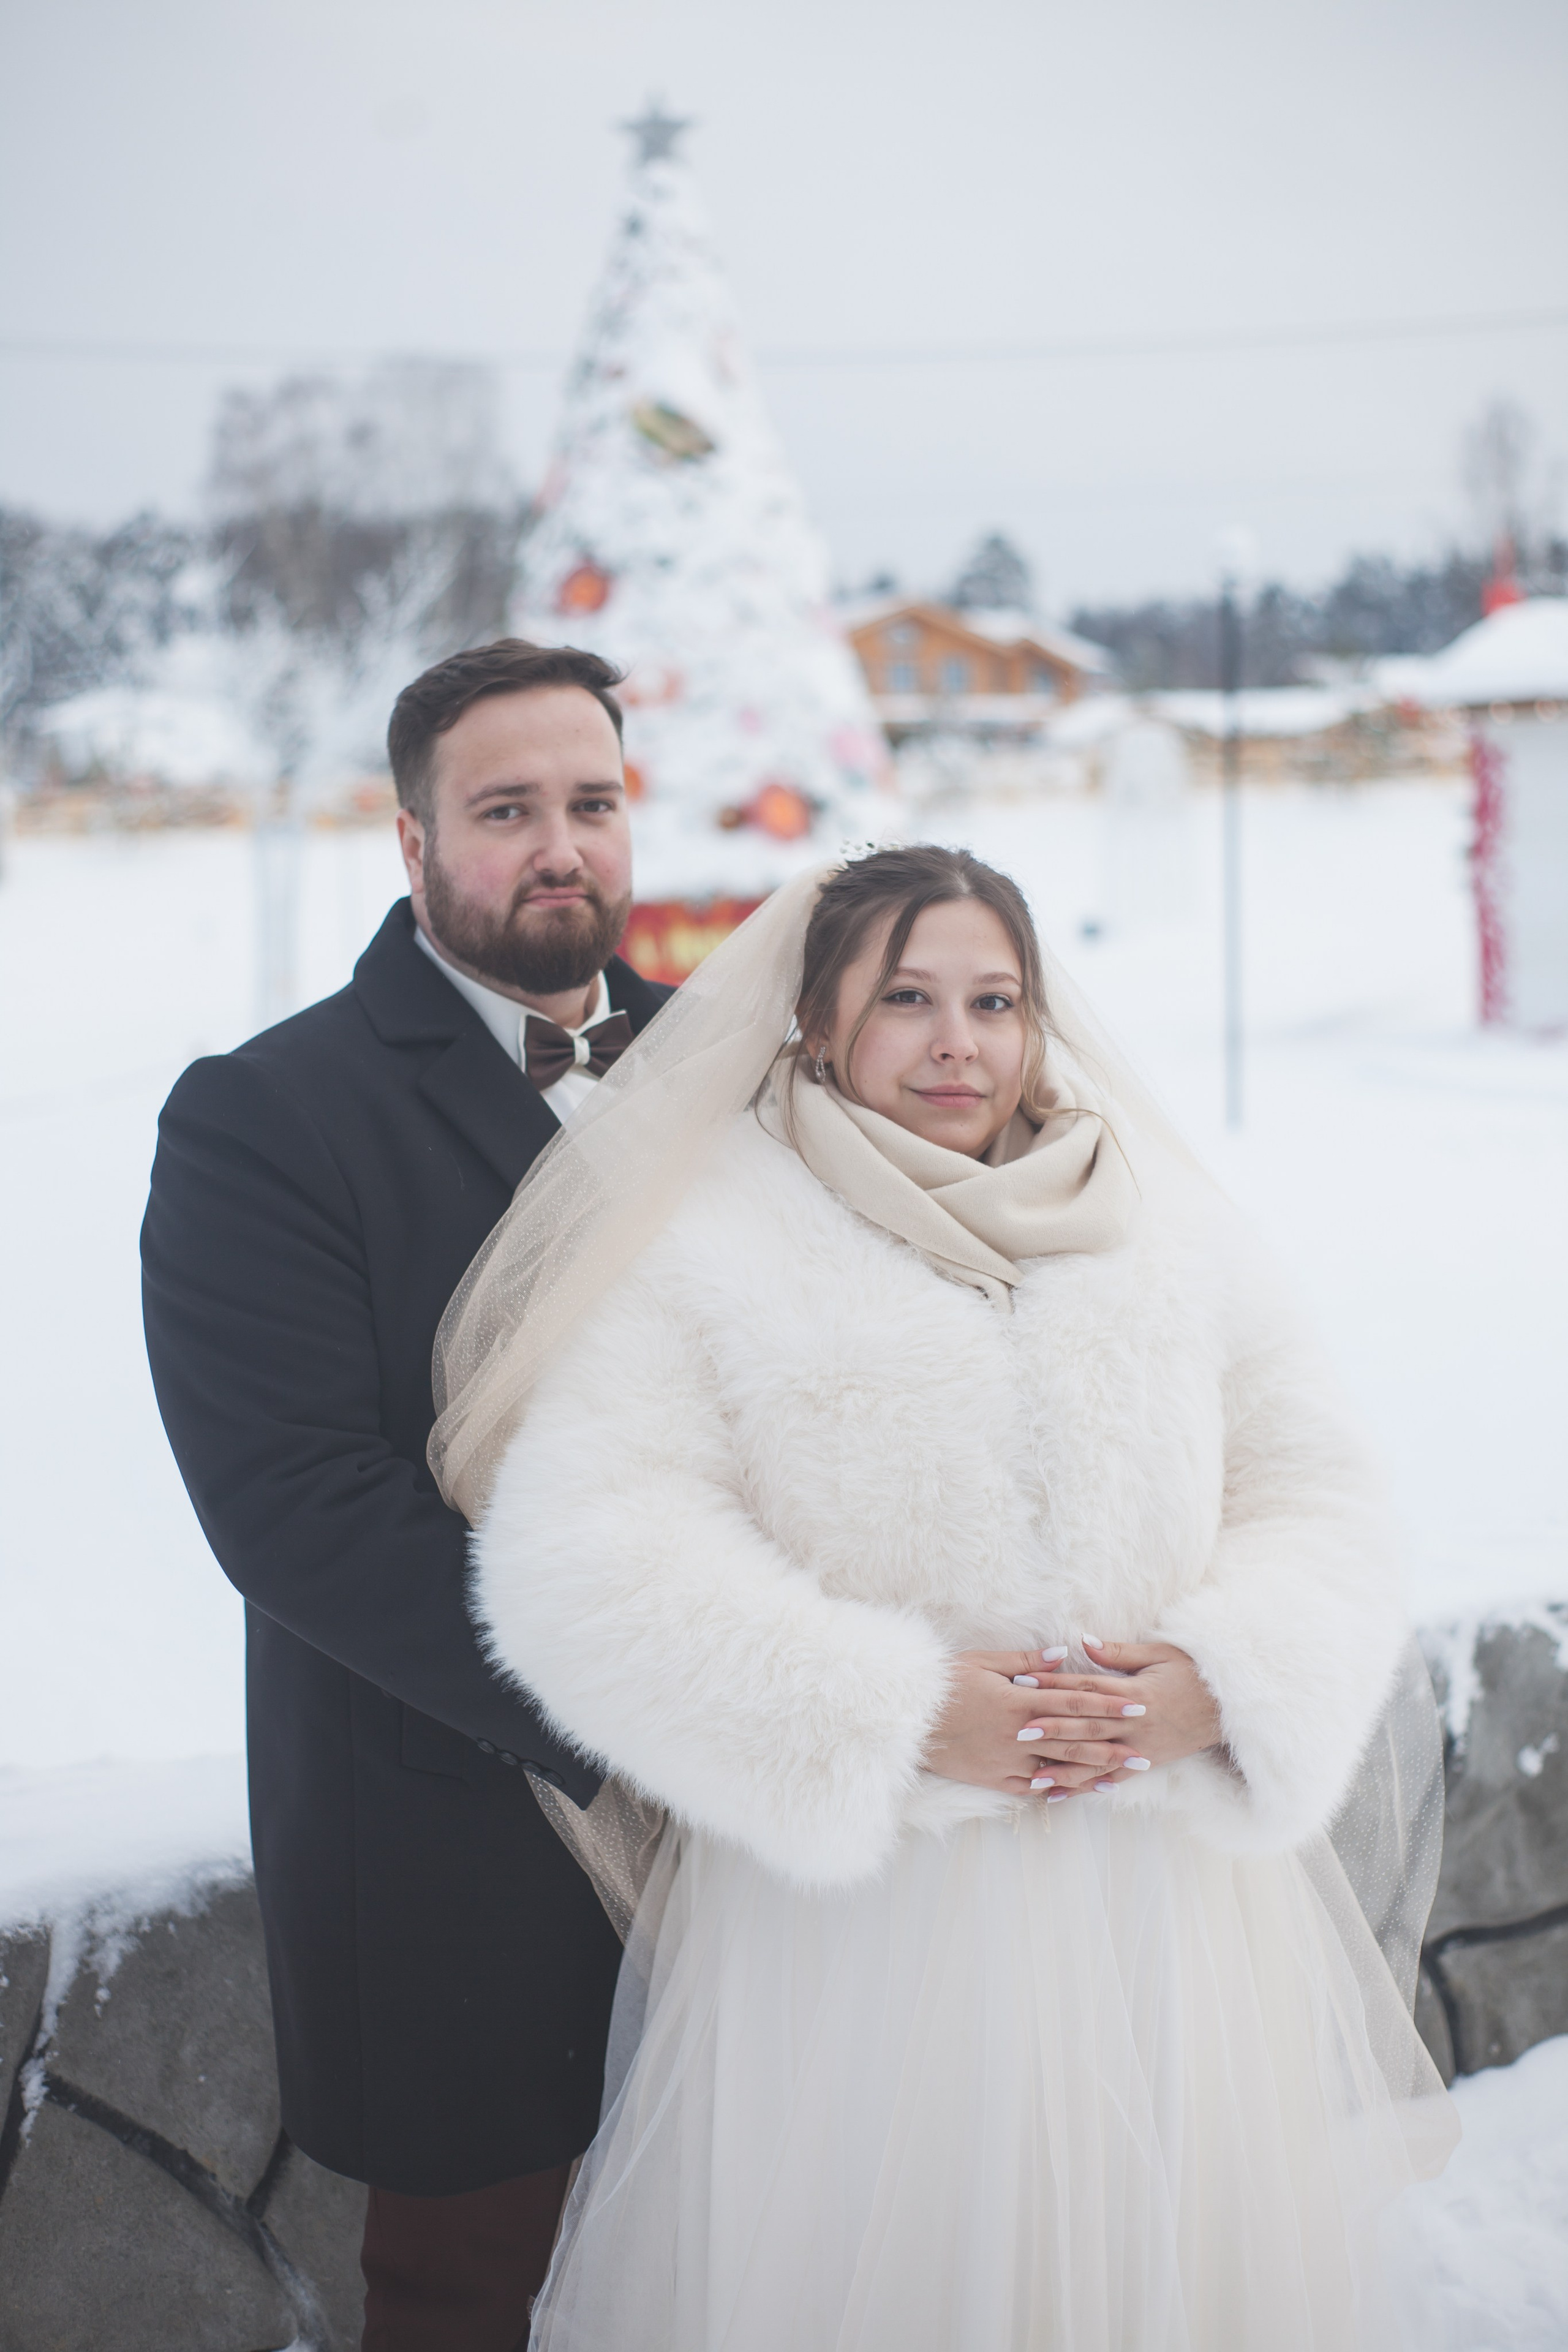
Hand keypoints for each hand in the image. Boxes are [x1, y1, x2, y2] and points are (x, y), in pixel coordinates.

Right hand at [923, 1649, 1150, 1799]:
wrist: (908, 1719)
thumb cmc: (944, 1683)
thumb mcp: (983, 1662)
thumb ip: (1026, 1662)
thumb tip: (1064, 1653)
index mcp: (1019, 1701)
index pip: (1074, 1703)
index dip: (1107, 1704)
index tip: (1136, 1705)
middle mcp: (1019, 1734)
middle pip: (1075, 1739)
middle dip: (1113, 1742)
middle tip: (1145, 1747)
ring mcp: (1008, 1760)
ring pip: (1060, 1767)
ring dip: (1094, 1770)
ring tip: (1123, 1773)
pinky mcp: (995, 1778)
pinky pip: (1033, 1787)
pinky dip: (1058, 1788)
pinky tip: (1078, 1790)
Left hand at [1012, 1637, 1223, 1792]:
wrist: (1228, 1707)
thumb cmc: (1191, 1673)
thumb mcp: (1159, 1654)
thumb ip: (1118, 1652)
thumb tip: (1083, 1641)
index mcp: (1135, 1693)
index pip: (1087, 1689)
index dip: (1054, 1685)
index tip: (1024, 1682)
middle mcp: (1134, 1724)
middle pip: (1086, 1727)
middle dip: (1051, 1729)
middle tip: (1017, 1732)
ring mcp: (1139, 1748)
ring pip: (1094, 1759)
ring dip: (1062, 1766)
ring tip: (1031, 1774)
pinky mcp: (1144, 1764)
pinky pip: (1110, 1778)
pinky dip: (1083, 1787)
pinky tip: (1058, 1794)